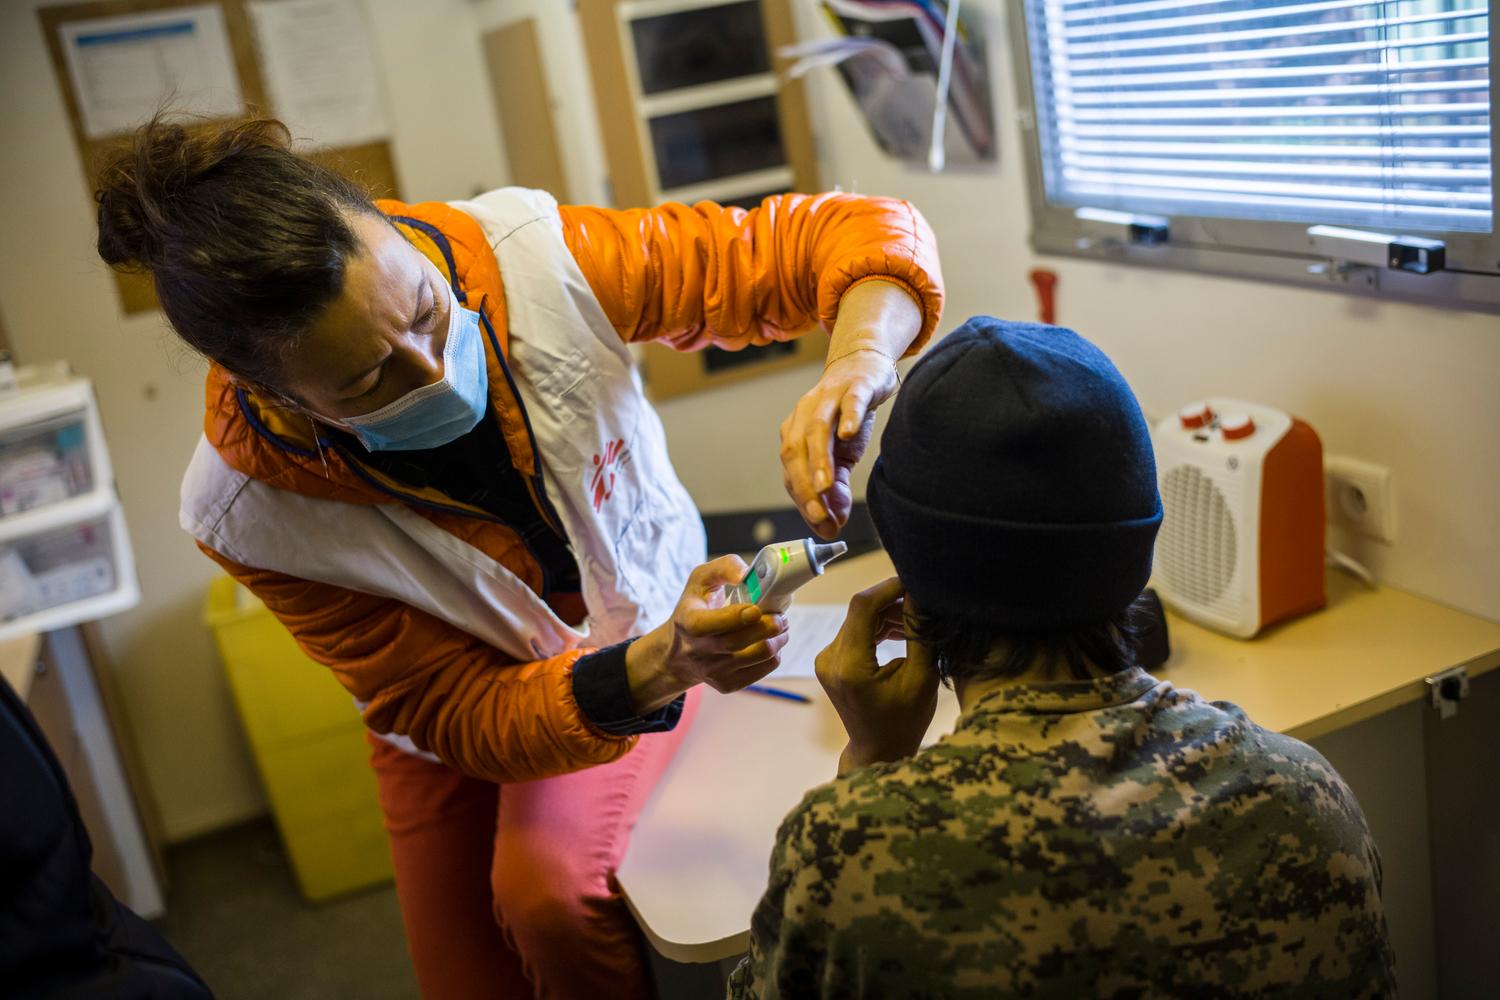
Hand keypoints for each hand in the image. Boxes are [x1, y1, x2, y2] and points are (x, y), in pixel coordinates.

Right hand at [625, 555, 788, 713]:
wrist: (679, 651)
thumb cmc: (695, 608)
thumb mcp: (700, 580)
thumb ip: (724, 568)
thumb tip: (747, 573)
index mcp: (688, 622)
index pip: (710, 624)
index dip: (736, 617)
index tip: (756, 609)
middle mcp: (698, 650)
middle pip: (740, 642)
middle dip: (769, 626)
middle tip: (781, 616)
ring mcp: (712, 671)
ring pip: (759, 656)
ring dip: (778, 638)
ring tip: (779, 626)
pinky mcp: (726, 684)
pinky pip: (763, 669)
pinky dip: (774, 653)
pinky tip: (769, 641)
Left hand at [780, 351, 892, 539]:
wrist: (864, 366)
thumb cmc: (848, 414)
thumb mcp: (842, 456)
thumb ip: (836, 488)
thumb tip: (834, 522)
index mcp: (795, 433)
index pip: (793, 472)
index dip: (804, 500)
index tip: (820, 525)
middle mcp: (804, 415)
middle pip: (797, 452)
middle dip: (806, 487)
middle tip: (820, 515)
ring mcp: (828, 398)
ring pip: (816, 429)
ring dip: (819, 460)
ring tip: (825, 486)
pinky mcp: (855, 386)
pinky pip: (848, 402)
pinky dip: (847, 418)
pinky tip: (848, 435)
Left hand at [814, 577, 938, 773]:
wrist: (878, 750)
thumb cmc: (905, 721)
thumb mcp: (922, 678)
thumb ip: (919, 633)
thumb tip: (920, 593)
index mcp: (850, 666)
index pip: (863, 607)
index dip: (889, 587)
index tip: (915, 580)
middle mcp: (830, 659)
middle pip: (860, 611)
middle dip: (893, 600)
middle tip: (924, 602)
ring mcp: (826, 659)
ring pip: (859, 618)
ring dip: (888, 613)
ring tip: (918, 620)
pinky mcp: (830, 659)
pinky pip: (855, 630)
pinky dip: (878, 626)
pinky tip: (903, 630)